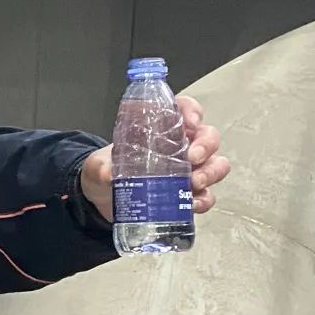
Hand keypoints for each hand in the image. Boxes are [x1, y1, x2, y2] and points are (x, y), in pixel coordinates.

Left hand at [80, 95, 230, 222]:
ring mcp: (187, 172)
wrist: (102, 198)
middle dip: (206, 146)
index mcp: (162, 129)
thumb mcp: (98, 164)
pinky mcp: (186, 196)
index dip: (192, 112)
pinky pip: (206, 196)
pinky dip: (204, 200)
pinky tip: (192, 204)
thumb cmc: (107, 170)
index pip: (185, 110)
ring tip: (194, 182)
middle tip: (192, 158)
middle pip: (208, 137)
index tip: (189, 122)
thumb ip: (102, 166)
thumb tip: (109, 174)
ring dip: (211, 172)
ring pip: (215, 165)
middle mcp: (181, 148)